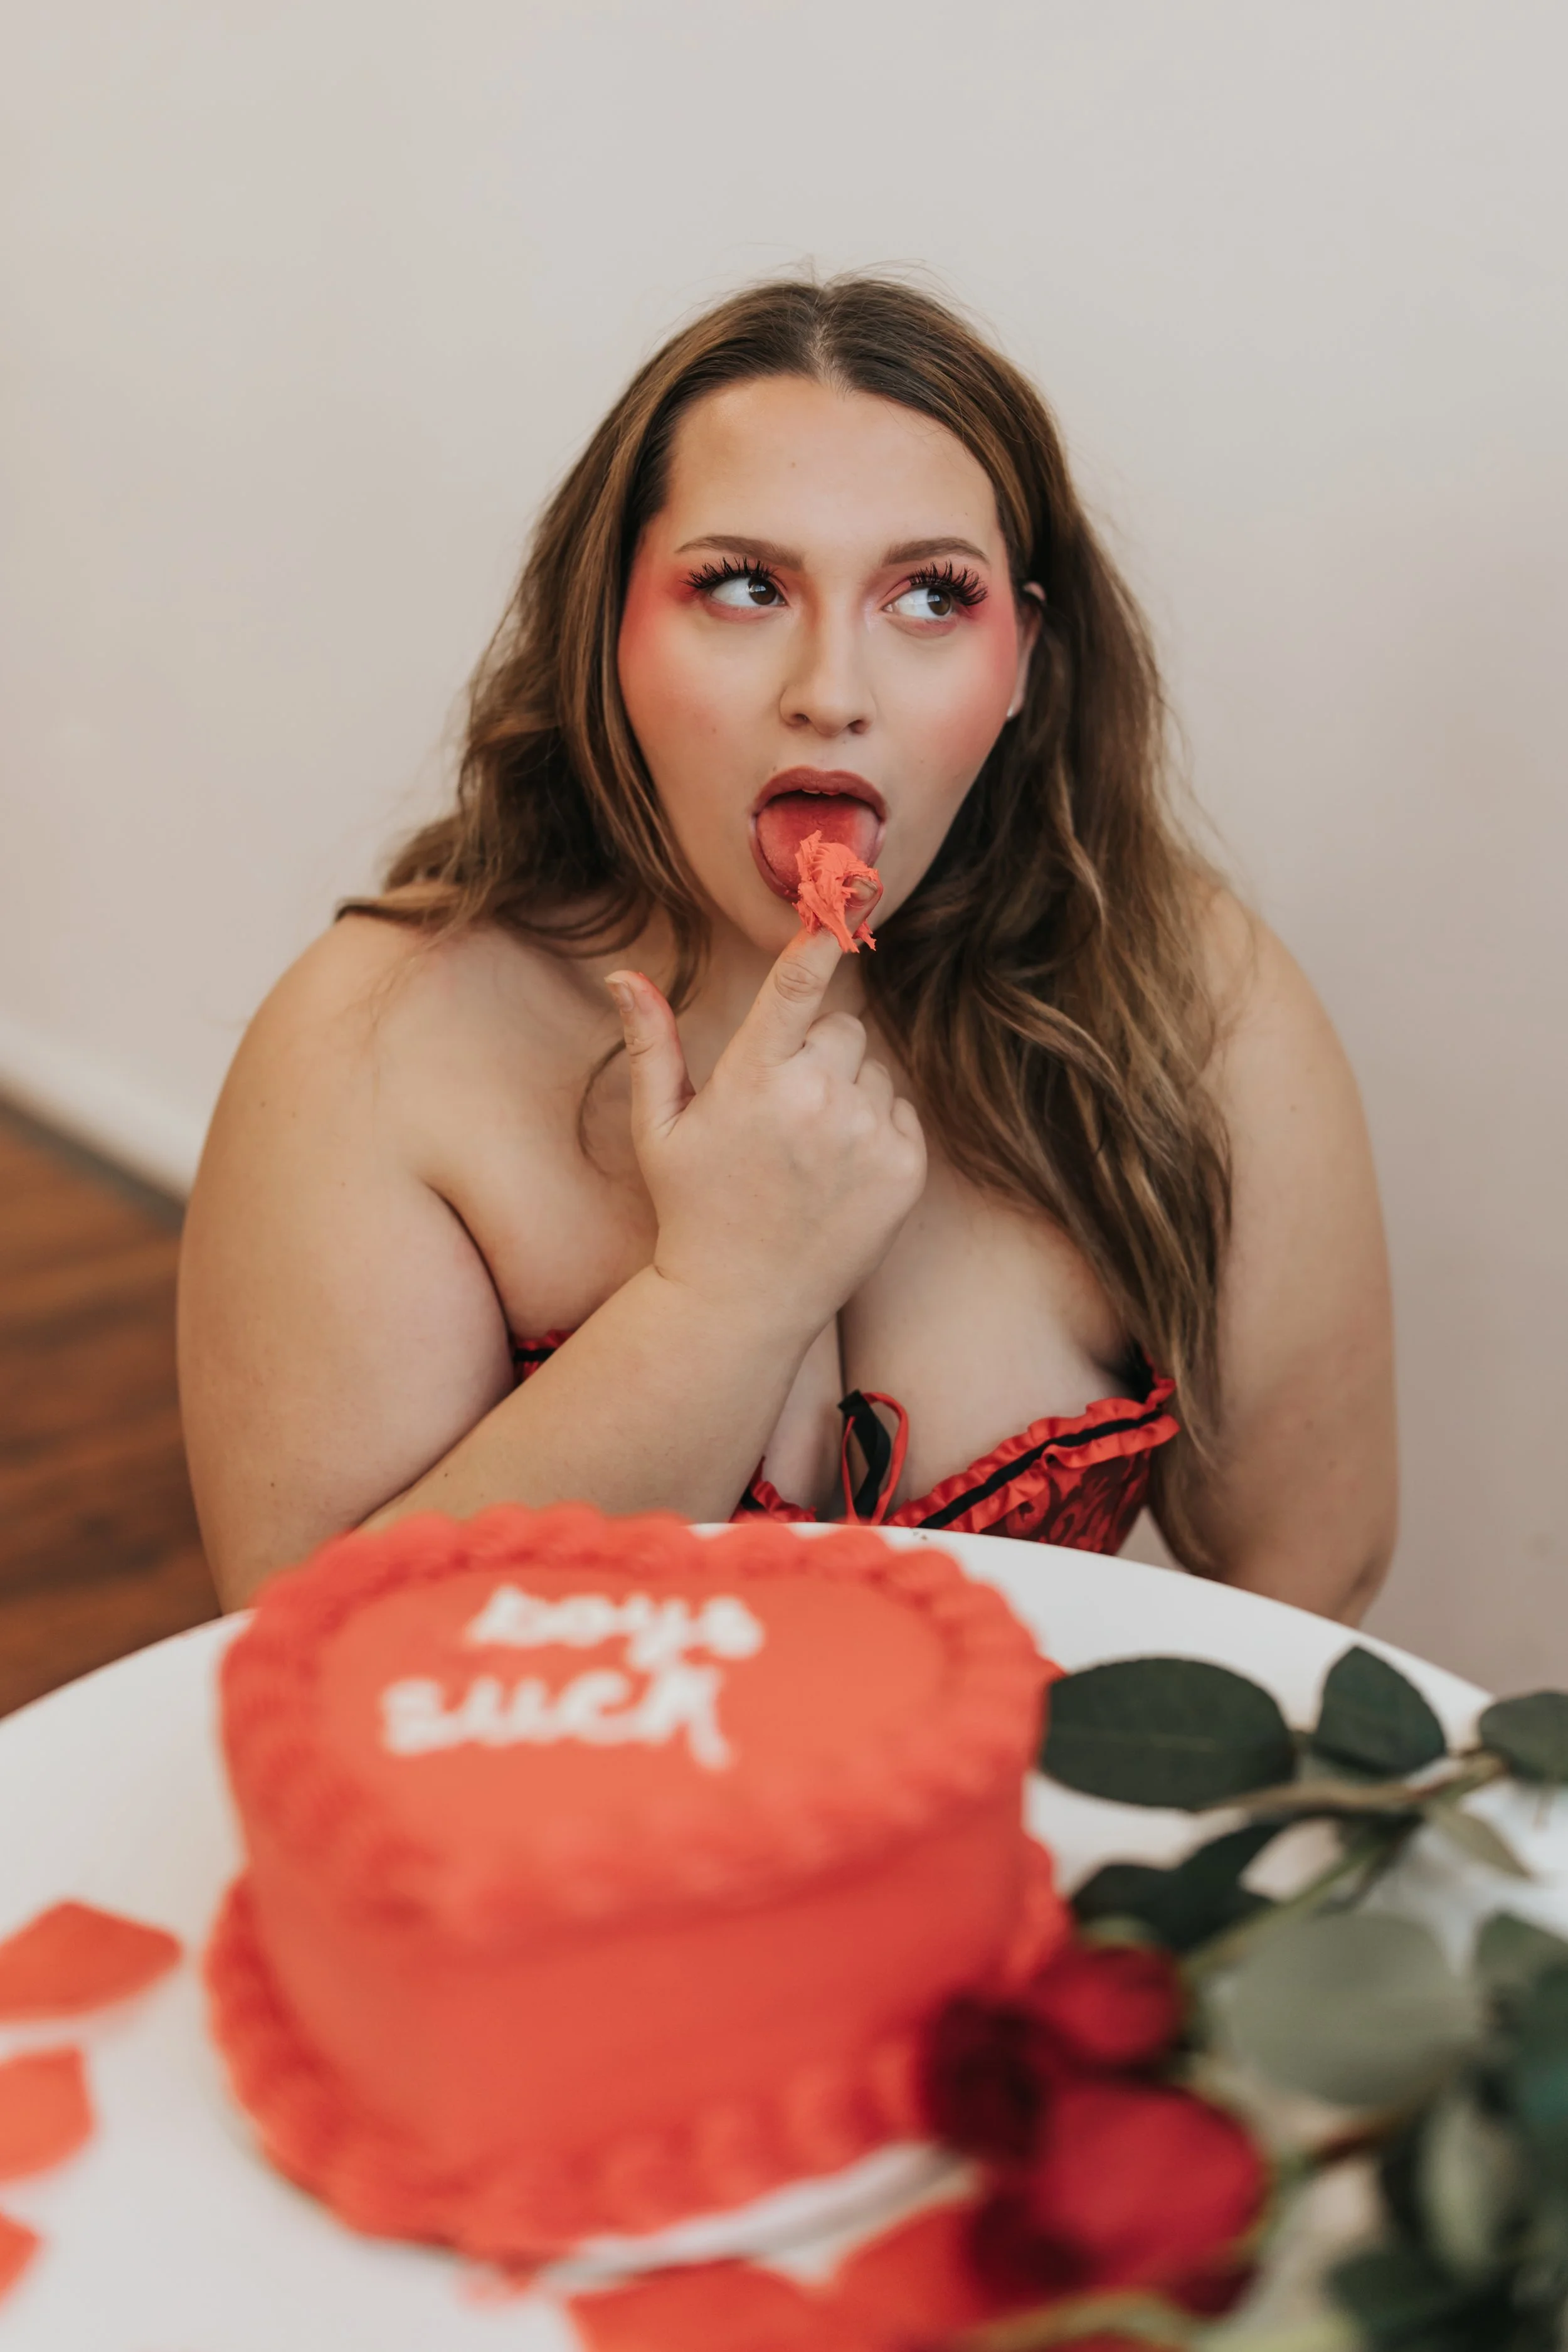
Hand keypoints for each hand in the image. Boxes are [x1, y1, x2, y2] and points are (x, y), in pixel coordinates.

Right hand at [607, 901, 926, 1343]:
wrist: (742, 1304)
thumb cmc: (693, 1208)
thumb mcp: (659, 1128)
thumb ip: (651, 1045)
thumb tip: (624, 975)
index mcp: (753, 1081)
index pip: (796, 987)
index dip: (822, 935)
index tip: (851, 886)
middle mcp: (817, 1101)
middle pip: (843, 1028)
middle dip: (817, 1053)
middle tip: (780, 1113)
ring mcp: (867, 1137)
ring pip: (873, 1070)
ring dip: (848, 1094)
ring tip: (807, 1153)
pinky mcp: (905, 1170)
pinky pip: (901, 1113)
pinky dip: (877, 1133)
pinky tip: (838, 1175)